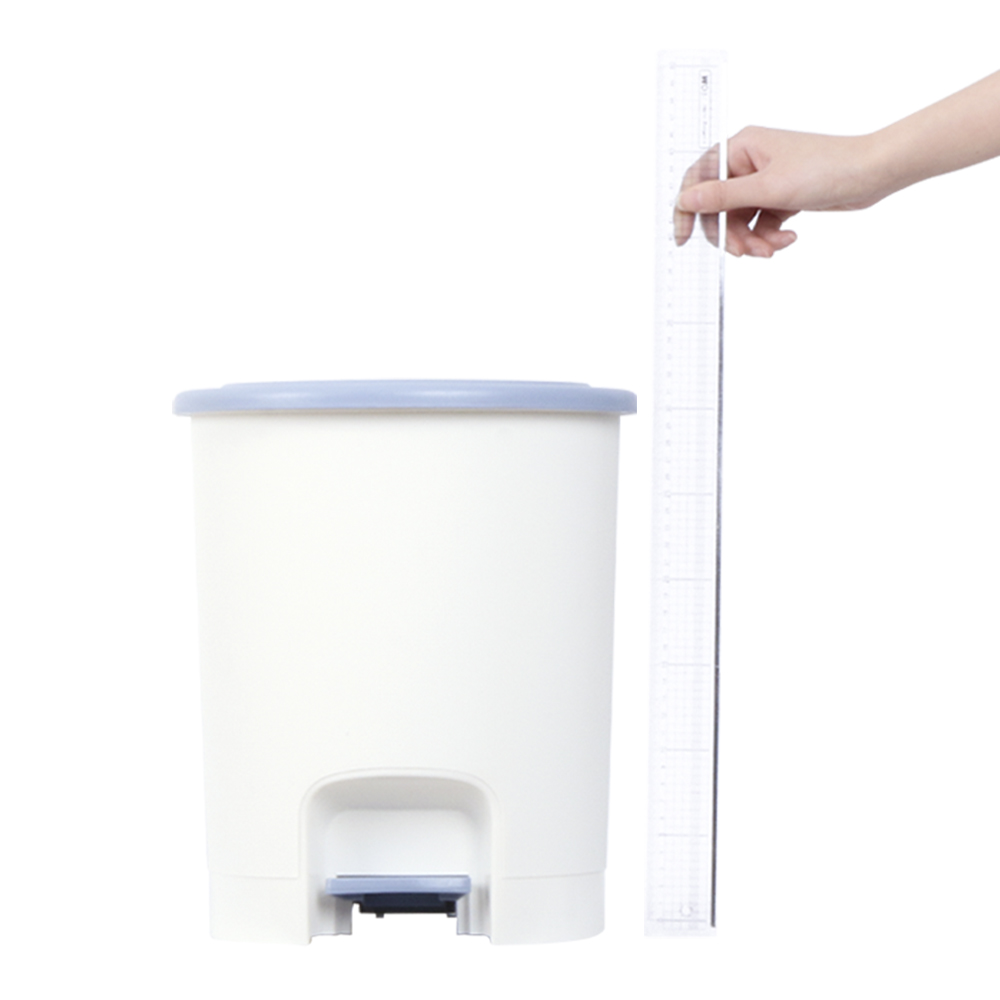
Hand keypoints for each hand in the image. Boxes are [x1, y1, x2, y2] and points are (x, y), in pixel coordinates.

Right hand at [674, 127, 884, 256]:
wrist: (871, 174)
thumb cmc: (827, 168)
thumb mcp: (768, 187)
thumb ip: (723, 196)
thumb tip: (685, 200)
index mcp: (741, 148)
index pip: (698, 179)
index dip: (688, 210)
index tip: (683, 238)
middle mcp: (749, 162)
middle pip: (719, 209)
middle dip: (731, 234)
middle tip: (745, 252)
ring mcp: (765, 182)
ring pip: (740, 222)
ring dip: (753, 240)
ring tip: (774, 248)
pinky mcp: (780, 198)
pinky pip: (760, 225)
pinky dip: (770, 237)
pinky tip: (788, 239)